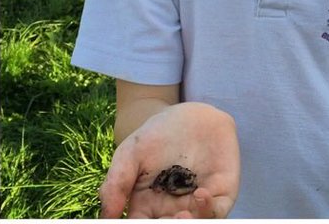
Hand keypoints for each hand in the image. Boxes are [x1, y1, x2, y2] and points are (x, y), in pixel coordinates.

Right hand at [100, 102, 238, 218]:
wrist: (190, 116)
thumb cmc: (155, 137)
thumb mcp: (129, 154)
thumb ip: (116, 183)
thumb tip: (108, 217)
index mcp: (146, 211)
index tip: (134, 223)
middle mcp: (171, 213)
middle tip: (165, 223)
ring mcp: (196, 204)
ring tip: (181, 218)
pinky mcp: (220, 192)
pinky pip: (218, 211)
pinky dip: (210, 210)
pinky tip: (201, 194)